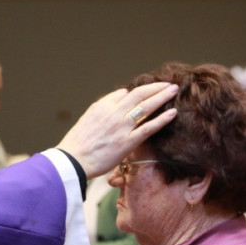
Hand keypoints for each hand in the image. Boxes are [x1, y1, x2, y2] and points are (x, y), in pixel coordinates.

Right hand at [56, 83, 178, 177]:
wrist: (72, 161)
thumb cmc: (77, 144)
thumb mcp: (87, 118)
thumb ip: (104, 107)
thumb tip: (120, 94)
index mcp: (102, 106)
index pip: (124, 93)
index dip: (138, 92)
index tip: (149, 92)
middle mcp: (113, 113)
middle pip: (139, 94)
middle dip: (156, 87)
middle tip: (168, 84)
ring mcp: (122, 127)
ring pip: (146, 106)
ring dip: (162, 96)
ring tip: (173, 90)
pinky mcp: (127, 142)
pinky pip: (149, 127)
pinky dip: (162, 119)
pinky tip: (173, 113)